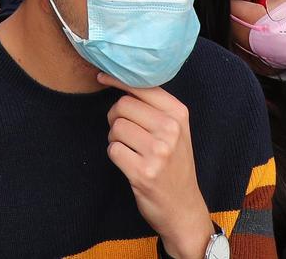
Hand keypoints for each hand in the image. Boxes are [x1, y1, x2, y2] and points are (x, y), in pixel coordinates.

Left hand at [99, 75, 214, 258]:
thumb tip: (118, 80)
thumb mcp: (176, 131)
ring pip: (116, 127)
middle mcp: (170, 130)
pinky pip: (113, 150)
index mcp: (179, 114)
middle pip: (123, 105)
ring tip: (130, 149)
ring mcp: (158, 151)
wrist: (183, 207)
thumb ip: (154, 107)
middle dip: (115, 117)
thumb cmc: (174, 165)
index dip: (117, 80)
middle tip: (125, 132)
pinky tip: (129, 163)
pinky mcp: (143, 172)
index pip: (142, 86)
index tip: (102, 77)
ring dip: (115, 138)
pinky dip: (116, 155)